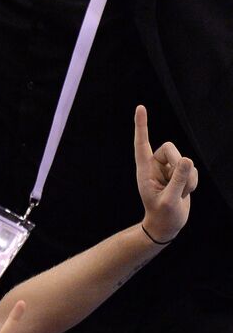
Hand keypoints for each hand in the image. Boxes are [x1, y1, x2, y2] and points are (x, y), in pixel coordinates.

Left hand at [134, 104, 197, 243]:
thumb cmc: (163, 215)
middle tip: (178, 185)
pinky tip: (184, 192)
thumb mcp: (170, 200)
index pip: (142, 144)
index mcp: (144, 170)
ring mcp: (168, 169)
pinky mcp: (180, 173)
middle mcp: (155, 166)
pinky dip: (192, 183)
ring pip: (186, 161)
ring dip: (188, 179)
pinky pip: (193, 169)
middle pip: (171, 148)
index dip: (142, 126)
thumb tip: (186, 159)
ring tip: (179, 194)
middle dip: (179, 164)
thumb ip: (178, 180)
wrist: (167, 225)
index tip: (140, 107)